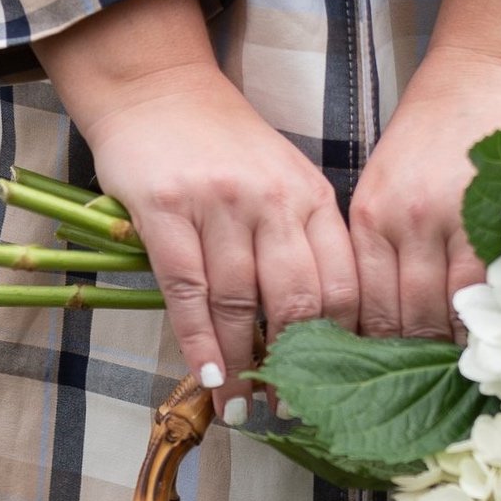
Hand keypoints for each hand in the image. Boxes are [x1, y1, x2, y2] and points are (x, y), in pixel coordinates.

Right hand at [35, 0, 357, 386]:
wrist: (158, 88)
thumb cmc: (223, 145)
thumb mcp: (282, 182)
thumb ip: (301, 244)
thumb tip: (313, 336)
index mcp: (312, 196)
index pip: (342, 283)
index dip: (341, 345)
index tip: (336, 388)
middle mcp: (272, 199)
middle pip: (296, 300)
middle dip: (294, 366)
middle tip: (289, 412)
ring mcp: (219, 203)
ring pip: (239, 302)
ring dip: (240, 366)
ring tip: (240, 409)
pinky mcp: (166, 207)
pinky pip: (186, 289)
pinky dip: (197, 340)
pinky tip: (205, 377)